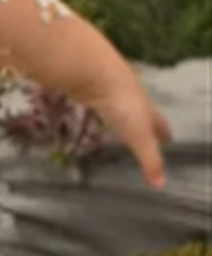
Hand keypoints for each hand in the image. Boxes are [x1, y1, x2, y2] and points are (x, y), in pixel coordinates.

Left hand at [86, 73, 171, 189]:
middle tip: (142, 132)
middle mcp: (130, 96)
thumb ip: (149, 159)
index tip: (168, 139)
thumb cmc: (122, 105)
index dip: (163, 132)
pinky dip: (94, 103)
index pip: (159, 122)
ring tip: (115, 121)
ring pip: (117, 101)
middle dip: (142, 121)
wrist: (94, 71)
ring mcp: (108, 87)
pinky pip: (94, 96)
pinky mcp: (88, 83)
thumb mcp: (138, 136)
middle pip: (140, 110)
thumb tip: (160, 184)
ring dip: (117, 111)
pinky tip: (89, 106)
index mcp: (146, 109)